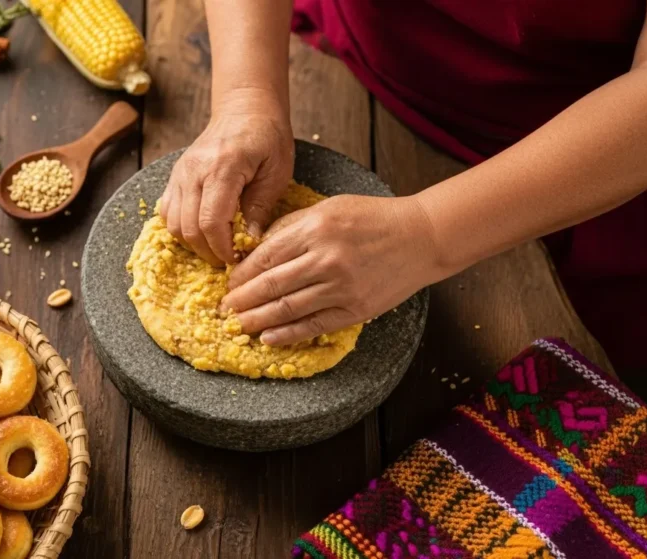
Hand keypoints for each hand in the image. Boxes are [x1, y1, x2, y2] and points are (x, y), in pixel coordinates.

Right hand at [159, 89, 293, 265]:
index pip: (211, 221)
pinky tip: (203, 232)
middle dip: (209, 252)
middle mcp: (194, 170)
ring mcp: (180, 173)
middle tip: (229, 259)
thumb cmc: (267, 137)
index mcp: (222, 167)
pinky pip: (167, 212)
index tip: (237, 260)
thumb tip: (250, 242)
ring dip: (194, 243)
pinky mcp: (175, 176)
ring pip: (173, 224)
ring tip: (217, 247)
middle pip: (189, 227)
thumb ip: (261, 207)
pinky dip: (182, 229)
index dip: (222, 248)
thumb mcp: (277, 171)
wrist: (245, 108)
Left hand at [221, 194, 447, 345]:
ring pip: (288, 308)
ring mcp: (341, 286)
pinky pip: (314, 325)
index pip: (266, 256)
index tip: (229, 284)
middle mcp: (325, 259)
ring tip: (239, 325)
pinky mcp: (355, 308)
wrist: (421, 236)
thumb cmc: (372, 218)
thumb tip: (256, 249)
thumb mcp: (328, 208)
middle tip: (224, 309)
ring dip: (258, 320)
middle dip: (242, 300)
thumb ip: (292, 227)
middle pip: (271, 285)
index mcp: (315, 229)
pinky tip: (269, 337)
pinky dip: (288, 334)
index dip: (242, 274)